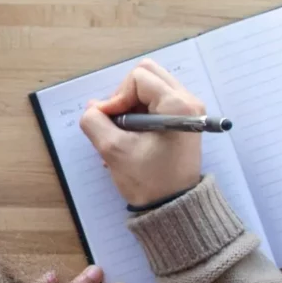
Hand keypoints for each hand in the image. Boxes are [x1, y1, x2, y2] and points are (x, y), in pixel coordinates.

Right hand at [79, 58, 204, 206]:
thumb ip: (95, 123)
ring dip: (131, 105)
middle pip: (148, 75)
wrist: (175, 207)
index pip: (138, 78)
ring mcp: (189, 110)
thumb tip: (93, 108)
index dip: (117, 96)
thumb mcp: (114, 151)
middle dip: (125, 95)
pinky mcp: (184, 120)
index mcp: (177, 105)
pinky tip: (132, 136)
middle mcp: (188, 101)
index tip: (110, 122)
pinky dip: (140, 113)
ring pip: (152, 87)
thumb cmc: (148, 180)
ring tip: (122, 133)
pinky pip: (157, 102)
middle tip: (115, 122)